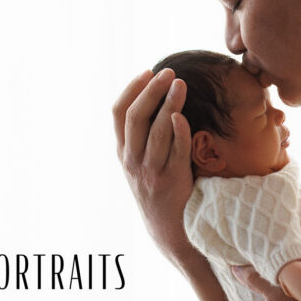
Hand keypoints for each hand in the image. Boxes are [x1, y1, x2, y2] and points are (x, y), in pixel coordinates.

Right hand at [112, 68, 192, 254]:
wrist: (168, 229)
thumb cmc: (157, 187)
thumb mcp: (139, 162)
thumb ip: (142, 136)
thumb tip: (154, 98)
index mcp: (123, 152)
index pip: (118, 114)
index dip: (131, 89)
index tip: (148, 71)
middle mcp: (132, 160)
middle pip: (135, 117)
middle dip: (151, 90)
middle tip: (168, 72)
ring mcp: (150, 171)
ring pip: (156, 131)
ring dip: (169, 104)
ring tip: (181, 84)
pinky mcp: (171, 181)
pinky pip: (174, 151)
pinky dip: (178, 132)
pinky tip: (183, 116)